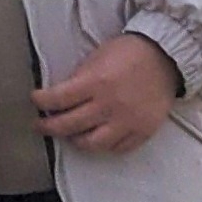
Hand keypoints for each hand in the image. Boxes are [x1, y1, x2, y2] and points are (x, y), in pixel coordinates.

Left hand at [33, 34, 182, 153]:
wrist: (166, 57)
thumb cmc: (129, 52)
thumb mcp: (98, 57)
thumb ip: (80, 78)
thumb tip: (61, 95)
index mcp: (96, 82)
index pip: (59, 99)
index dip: (42, 101)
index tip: (35, 101)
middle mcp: (110, 106)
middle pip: (70, 125)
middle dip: (49, 126)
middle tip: (40, 125)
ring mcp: (127, 122)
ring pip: (92, 144)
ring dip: (76, 140)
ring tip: (69, 135)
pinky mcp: (142, 132)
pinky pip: (118, 148)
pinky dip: (104, 146)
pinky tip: (97, 138)